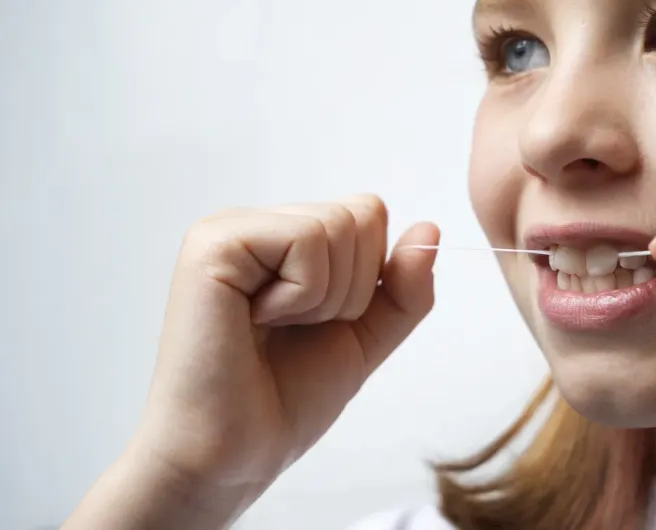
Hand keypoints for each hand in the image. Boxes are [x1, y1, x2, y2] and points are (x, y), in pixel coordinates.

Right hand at [127, 196, 437, 518]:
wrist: (231, 456)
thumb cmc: (283, 399)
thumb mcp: (366, 335)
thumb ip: (403, 286)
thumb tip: (429, 230)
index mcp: (283, 236)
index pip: (369, 212)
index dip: (368, 277)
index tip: (320, 322)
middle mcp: (255, 223)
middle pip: (362, 212)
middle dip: (351, 288)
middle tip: (293, 329)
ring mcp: (228, 228)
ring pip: (339, 224)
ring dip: (325, 297)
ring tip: (274, 328)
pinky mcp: (213, 245)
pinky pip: (306, 239)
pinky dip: (303, 295)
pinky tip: (257, 322)